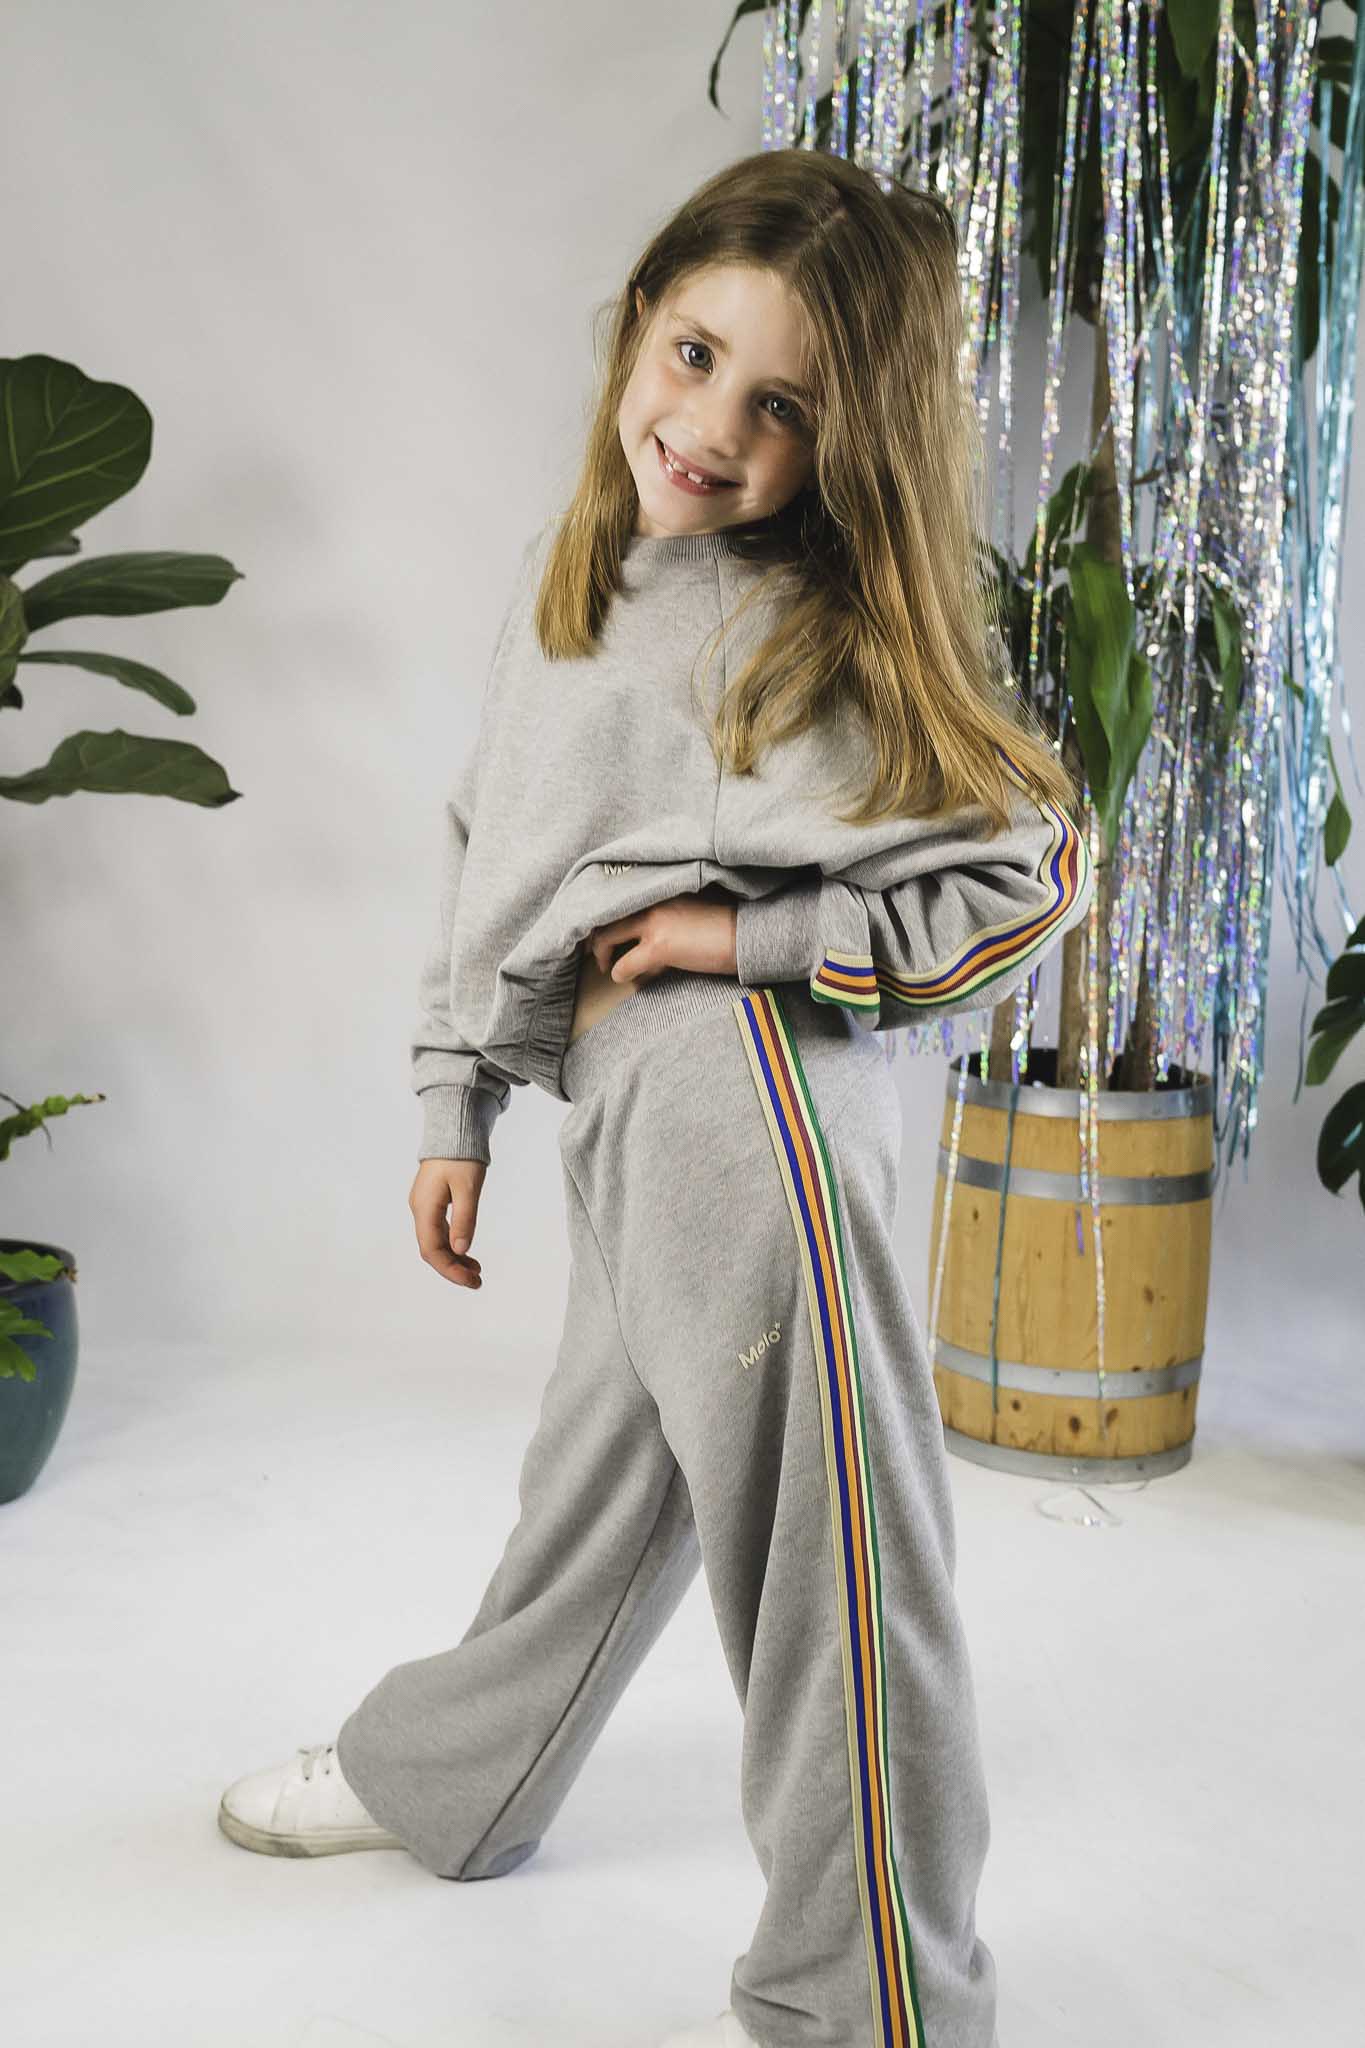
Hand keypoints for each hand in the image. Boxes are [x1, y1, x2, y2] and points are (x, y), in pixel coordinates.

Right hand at [409, 1157, 485, 1288]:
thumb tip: (461, 1250)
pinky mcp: (432, 1202)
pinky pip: (439, 1231)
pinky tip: (467, 1252)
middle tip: (477, 1281)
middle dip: (452, 1268)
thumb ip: (464, 1220)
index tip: (471, 1281)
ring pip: (436, 1242)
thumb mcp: (468, 1188)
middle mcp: (420, 1209)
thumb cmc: (461, 1156)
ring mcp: (424, 1206)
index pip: (432, 1249)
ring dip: (454, 1258)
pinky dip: (453, 1244)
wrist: (454, 1130)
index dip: (450, 1270)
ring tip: (476, 1271)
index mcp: (424, 1207)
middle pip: (432, 1249)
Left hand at [585, 895, 738, 984]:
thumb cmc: (721, 930)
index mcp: (658, 892)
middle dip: (597, 939)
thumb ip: (661, 921)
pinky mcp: (659, 946)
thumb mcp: (686, 914)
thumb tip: (642, 945)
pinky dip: (621, 975)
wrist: (743, 937)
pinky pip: (624, 966)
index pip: (617, 900)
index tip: (600, 932)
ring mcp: (653, 923)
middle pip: (606, 917)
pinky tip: (628, 980)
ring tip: (609, 969)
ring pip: (607, 937)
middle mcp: (652, 902)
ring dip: (603, 957)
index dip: (604, 918)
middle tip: (598, 955)